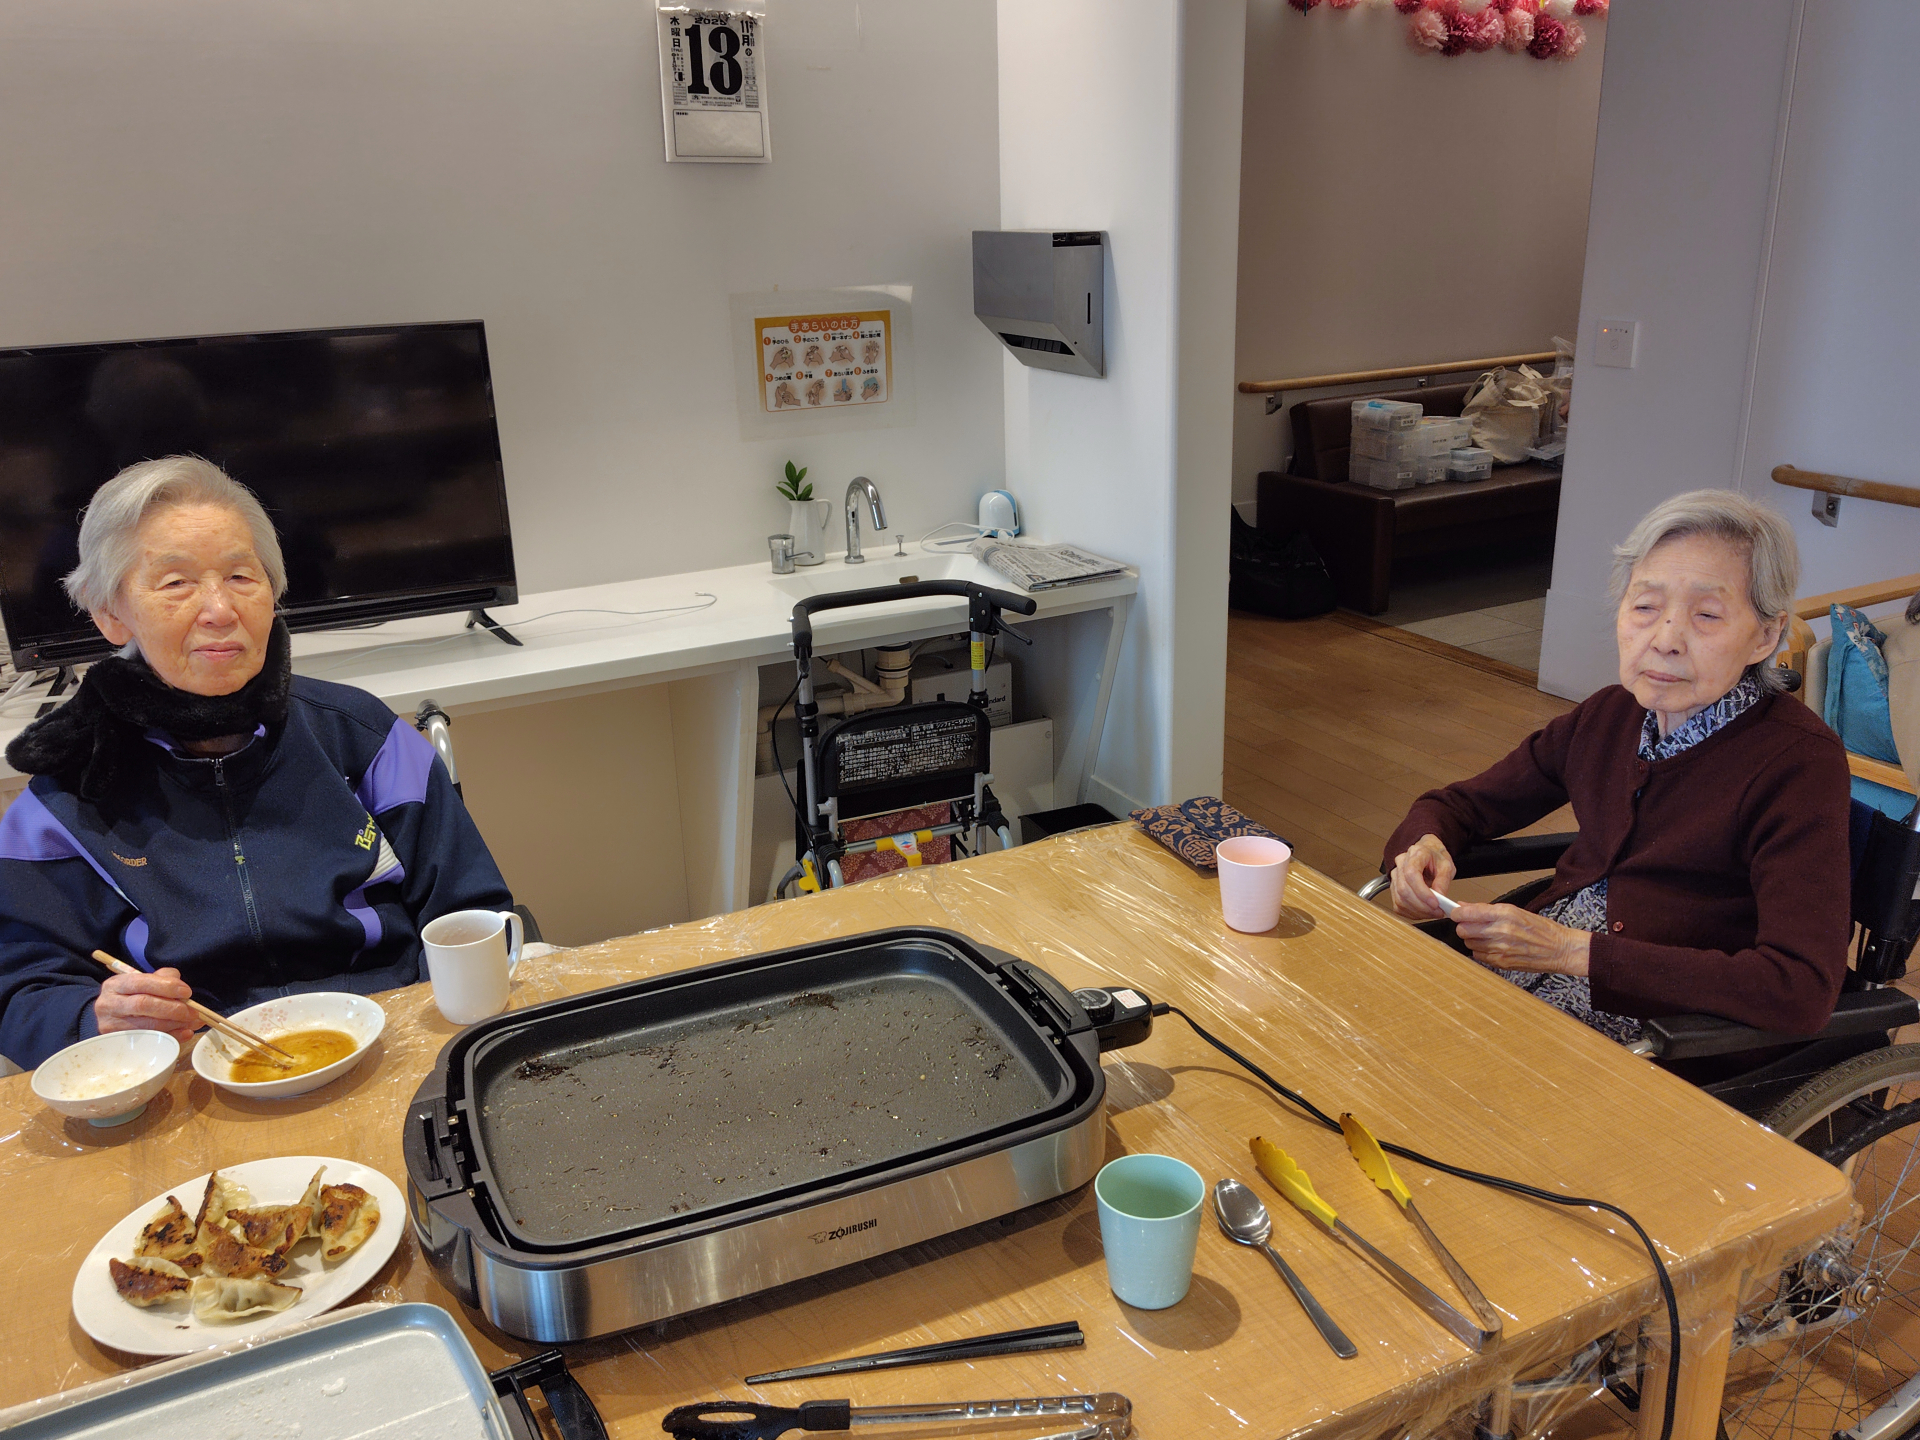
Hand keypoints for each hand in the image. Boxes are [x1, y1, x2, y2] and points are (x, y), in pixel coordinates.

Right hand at [93, 967, 198, 1044]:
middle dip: (172, 1009)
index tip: (187, 992)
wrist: (109, 1017)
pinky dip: (170, 1036)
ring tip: (193, 1022)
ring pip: (146, 1025)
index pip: (142, 983)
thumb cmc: (131, 997)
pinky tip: (184, 1033)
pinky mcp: (117, 1043)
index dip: (166, 987)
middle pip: (143, 1005)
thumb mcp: (142, 983)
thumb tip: (182, 991)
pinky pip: (148, 1041)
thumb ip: (162, 979)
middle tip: (194, 1012)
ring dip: (175, 1024)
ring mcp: (110, 1026)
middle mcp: (109, 1004)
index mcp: (116, 985)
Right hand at [1389, 834, 1456, 919]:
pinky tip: (1423, 912)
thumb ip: (1443, 881)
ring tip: (1433, 913)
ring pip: (1400, 899)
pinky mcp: (1394, 888)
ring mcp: (1395, 876)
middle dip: (1422, 905)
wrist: (1428, 853)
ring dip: (1417, 911)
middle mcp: (1401, 864)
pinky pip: (1398, 905)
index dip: (1422, 891)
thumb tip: (1440, 897)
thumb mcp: (1447, 866)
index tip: (1435, 903)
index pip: (1411, 874)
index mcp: (1415, 854)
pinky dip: (1412, 913)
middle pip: (1404, 889)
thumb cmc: (1436, 858)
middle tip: (1438, 911)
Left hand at [1450, 904, 1590, 975]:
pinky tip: (1493, 947)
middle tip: (1473, 925)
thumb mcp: (1515, 911)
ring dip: (1473, 939)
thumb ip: (1486, 909)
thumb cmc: (1541, 928)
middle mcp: (1501, 931)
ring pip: (1469, 943)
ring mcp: (1500, 949)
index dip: (1457, 913)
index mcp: (1505, 914)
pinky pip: (1478, 956)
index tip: (1456, 913)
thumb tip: (1463, 906)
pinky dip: (1481, 951)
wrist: (1560, 949)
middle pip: (1463, 930)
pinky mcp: (1501, 963)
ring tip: (1487, 936)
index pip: (1466, 913)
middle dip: (1464, 927)